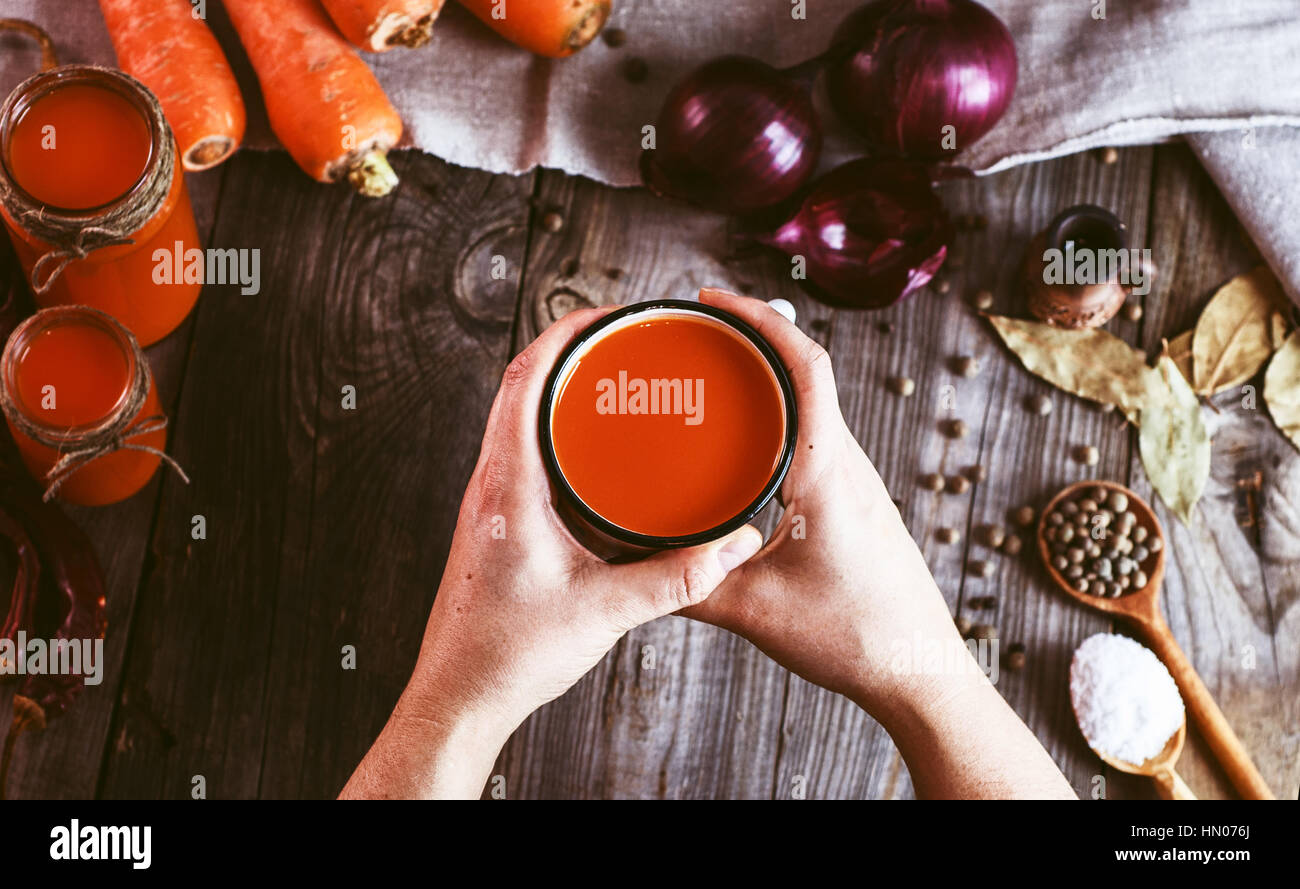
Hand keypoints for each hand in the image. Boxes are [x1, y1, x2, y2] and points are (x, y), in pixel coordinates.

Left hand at [341, 305, 761, 798]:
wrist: (459, 695)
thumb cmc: (509, 653)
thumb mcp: (604, 611)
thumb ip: (675, 578)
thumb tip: (734, 547)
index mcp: (508, 486)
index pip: (523, 379)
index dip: (564, 333)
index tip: (609, 316)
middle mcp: (489, 483)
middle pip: (516, 385)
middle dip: (567, 348)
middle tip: (621, 337)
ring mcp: (487, 502)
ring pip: (512, 416)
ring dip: (555, 386)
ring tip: (609, 378)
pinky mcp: (494, 522)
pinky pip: (518, 450)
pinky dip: (551, 427)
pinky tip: (591, 450)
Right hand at [683, 290, 1072, 797]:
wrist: (919, 672)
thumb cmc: (854, 637)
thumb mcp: (753, 612)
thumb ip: (688, 585)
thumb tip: (632, 564)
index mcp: (828, 472)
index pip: (804, 366)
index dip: (759, 320)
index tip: (713, 300)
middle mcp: (850, 464)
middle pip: (808, 372)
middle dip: (754, 337)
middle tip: (699, 329)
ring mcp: (859, 482)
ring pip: (815, 406)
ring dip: (770, 378)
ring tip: (715, 374)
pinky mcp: (857, 503)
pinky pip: (818, 439)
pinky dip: (781, 418)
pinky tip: (746, 442)